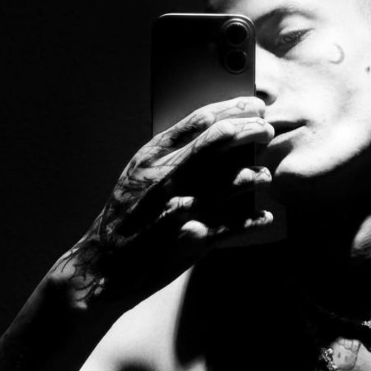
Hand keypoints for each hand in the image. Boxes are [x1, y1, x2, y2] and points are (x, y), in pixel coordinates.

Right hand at [49, 97, 273, 306]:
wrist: (103, 264)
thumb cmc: (125, 216)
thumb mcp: (139, 174)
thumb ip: (171, 154)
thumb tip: (213, 131)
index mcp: (152, 157)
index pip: (199, 120)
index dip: (233, 108)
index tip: (254, 105)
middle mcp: (166, 177)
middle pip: (219, 141)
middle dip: (250, 131)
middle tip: (267, 131)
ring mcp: (179, 208)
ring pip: (232, 181)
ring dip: (256, 175)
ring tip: (265, 176)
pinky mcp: (191, 240)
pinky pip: (234, 226)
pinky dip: (253, 220)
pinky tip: (264, 218)